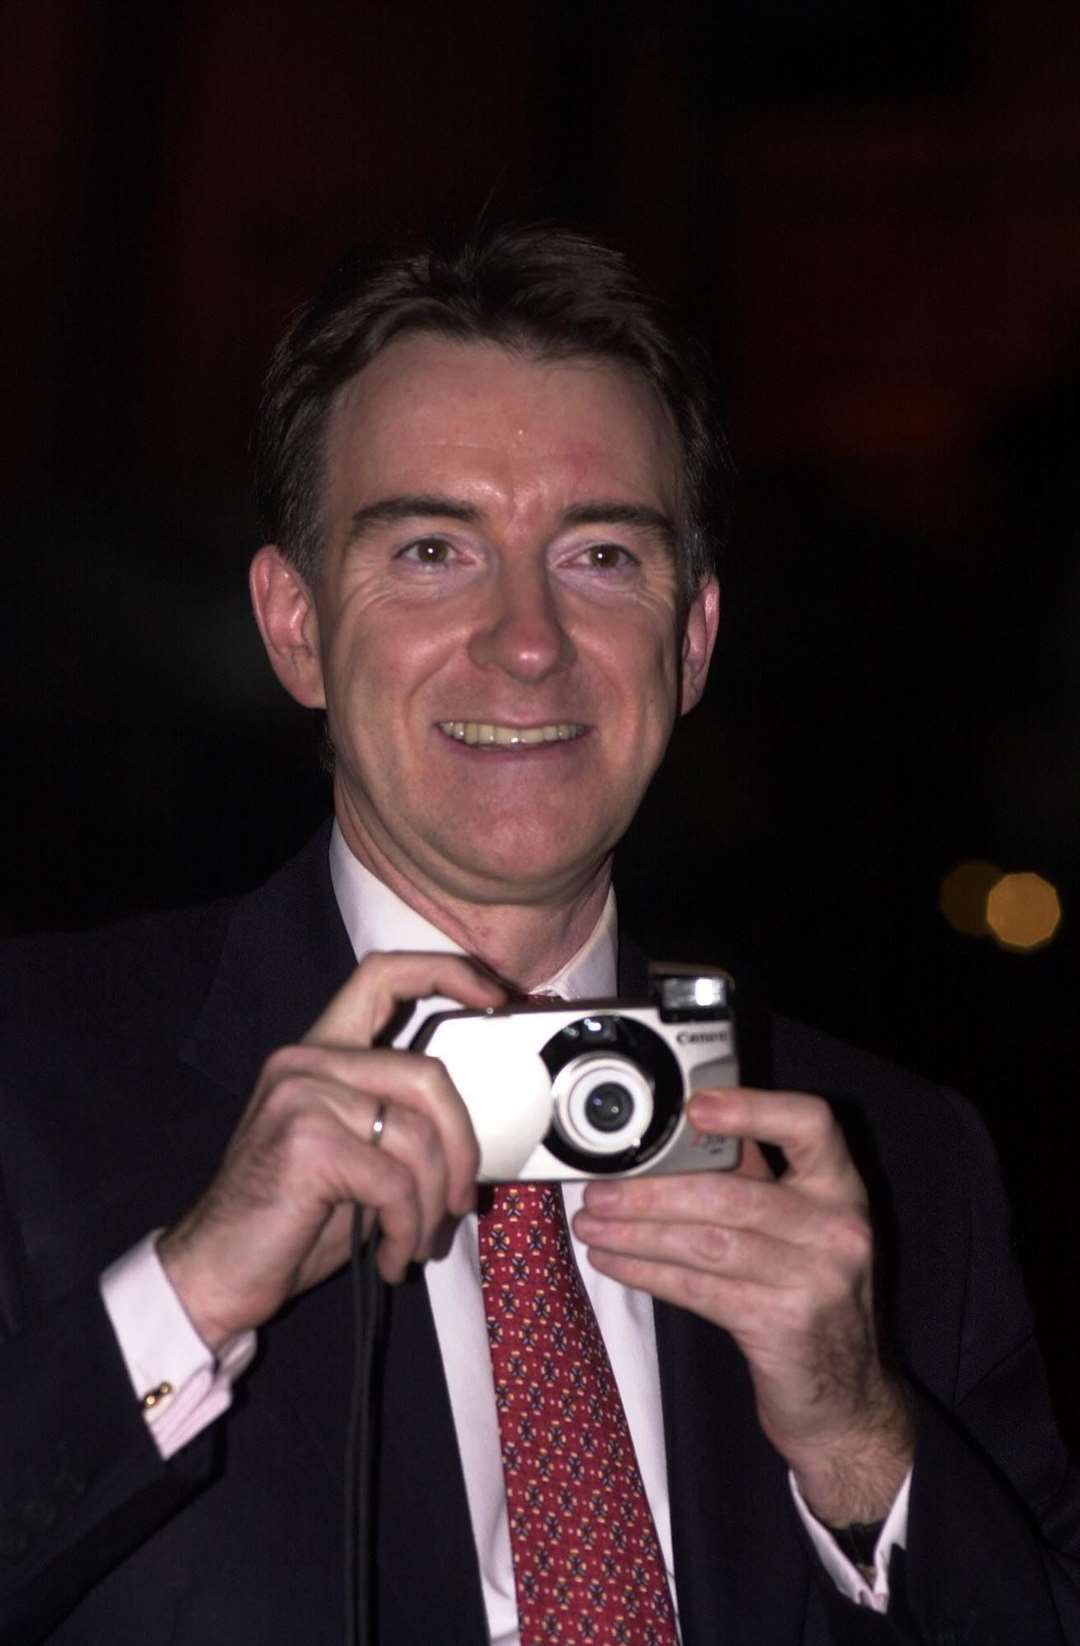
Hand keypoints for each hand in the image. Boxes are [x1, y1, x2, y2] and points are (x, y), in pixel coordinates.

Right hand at [159, 952, 504, 1351]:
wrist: (218, 1271)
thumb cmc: (293, 1220)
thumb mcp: (357, 1154)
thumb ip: (400, 1119)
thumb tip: (472, 1130)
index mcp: (321, 1051)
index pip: (384, 975)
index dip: (447, 973)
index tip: (494, 996)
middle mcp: (307, 1060)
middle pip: (428, 1074)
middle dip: (462, 1145)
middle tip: (461, 1201)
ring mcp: (303, 1096)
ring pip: (418, 1135)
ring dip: (433, 1203)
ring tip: (417, 1240)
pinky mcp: (307, 1142)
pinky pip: (396, 1182)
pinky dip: (408, 1228)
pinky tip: (393, 1256)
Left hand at [573, 1086, 912, 1524]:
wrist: (843, 1397)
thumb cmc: (807, 1295)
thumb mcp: (800, 1228)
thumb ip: (755, 1179)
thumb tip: (675, 1134)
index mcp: (839, 1187)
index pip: (810, 1124)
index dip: (751, 1107)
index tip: (692, 1107)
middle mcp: (838, 1228)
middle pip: (732, 1194)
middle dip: (652, 1192)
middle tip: (599, 1191)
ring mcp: (816, 1279)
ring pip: (708, 1243)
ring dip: (637, 1233)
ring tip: (592, 1226)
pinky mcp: (784, 1325)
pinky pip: (700, 1289)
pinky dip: (648, 1273)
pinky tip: (614, 1263)